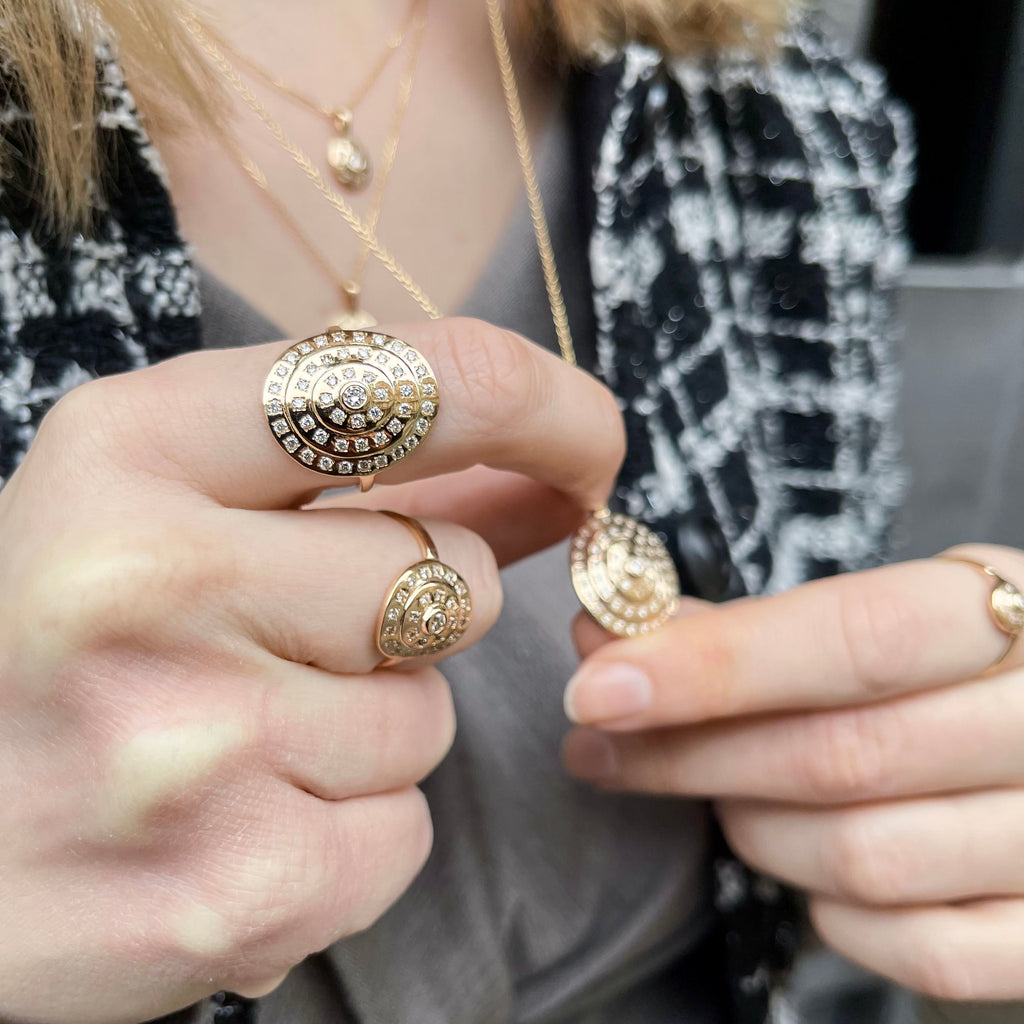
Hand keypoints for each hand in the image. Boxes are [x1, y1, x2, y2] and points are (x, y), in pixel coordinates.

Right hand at [0, 318, 623, 1023]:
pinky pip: (405, 830)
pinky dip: (348, 830)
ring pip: (431, 714)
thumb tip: (553, 476)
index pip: (421, 384)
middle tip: (285, 637)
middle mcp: (152, 581)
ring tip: (225, 740)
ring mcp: (195, 746)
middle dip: (415, 610)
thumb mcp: (167, 506)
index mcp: (131, 451)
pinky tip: (228, 824)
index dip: (547, 407)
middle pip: (454, 575)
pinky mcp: (237, 890)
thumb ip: (365, 477)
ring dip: (367, 726)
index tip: (589, 445)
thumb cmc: (54, 646)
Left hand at [563, 547, 1023, 1001]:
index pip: (855, 638)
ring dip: (753, 828)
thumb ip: (760, 625)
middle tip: (597, 745)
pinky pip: (921, 952)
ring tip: (719, 794)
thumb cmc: (954, 669)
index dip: (711, 666)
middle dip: (689, 755)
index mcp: (1007, 612)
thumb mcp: (890, 611)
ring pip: (864, 859)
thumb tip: (613, 639)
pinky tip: (807, 868)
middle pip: (839, 757)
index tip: (597, 688)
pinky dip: (834, 913)